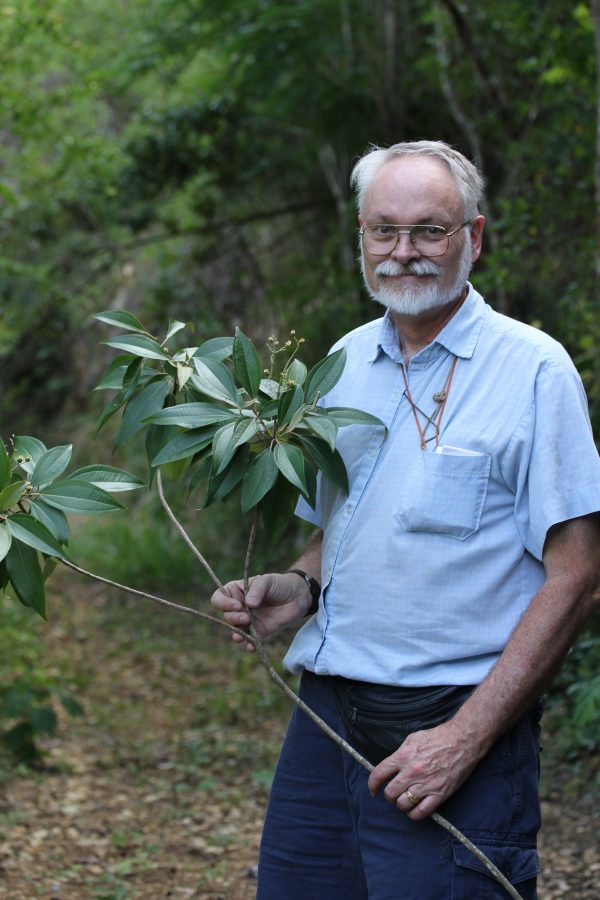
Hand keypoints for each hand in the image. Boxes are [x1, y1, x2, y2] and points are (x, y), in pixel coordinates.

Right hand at [210, 572, 311, 651]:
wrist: (298, 596)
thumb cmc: (279, 584)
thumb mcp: (267, 581)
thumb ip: (257, 590)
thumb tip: (248, 604)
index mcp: (235, 592)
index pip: (219, 598)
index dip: (223, 603)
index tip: (236, 606)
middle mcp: (238, 607)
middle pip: (226, 616)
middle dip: (233, 619)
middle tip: (246, 618)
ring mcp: (248, 620)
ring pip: (235, 630)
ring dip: (237, 633)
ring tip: (241, 636)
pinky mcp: (259, 631)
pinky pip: (250, 640)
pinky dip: (249, 645)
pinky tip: (251, 647)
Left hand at [367, 719, 483, 819]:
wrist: (462, 741)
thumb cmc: (438, 737)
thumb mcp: (413, 739)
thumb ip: (400, 754)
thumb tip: (391, 766)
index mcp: (403, 756)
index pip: (379, 774)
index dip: (372, 785)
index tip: (374, 790)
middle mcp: (412, 772)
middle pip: (390, 793)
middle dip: (389, 795)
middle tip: (393, 794)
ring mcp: (426, 784)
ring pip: (403, 804)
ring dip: (401, 804)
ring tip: (405, 800)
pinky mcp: (439, 794)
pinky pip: (421, 812)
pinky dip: (414, 814)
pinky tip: (414, 809)